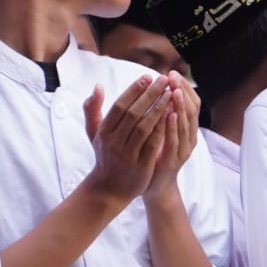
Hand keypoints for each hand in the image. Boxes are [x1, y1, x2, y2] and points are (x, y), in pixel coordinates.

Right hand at [83, 75, 170, 201]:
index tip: (148, 77)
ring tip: (170, 93)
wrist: (108, 189)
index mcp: (104, 132)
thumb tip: (97, 85)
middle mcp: (114, 142)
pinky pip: (153, 143)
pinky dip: (163, 128)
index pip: (120, 106)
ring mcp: (127, 154)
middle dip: (150, 94)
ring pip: (144, 127)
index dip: (134, 90)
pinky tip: (172, 114)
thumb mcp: (95, 133)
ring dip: (158, 108)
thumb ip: (93, 109)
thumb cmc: (105, 155)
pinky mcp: (140, 165)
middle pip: (133, 113)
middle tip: (163, 79)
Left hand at [143, 72, 201, 202]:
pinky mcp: (173, 160)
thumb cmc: (154, 154)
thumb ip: (162, 111)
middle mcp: (189, 137)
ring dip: (180, 106)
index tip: (172, 72)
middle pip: (192, 110)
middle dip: (182, 91)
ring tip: (173, 91)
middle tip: (173, 77)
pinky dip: (173, 127)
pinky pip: (175, 141)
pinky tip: (168, 115)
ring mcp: (183, 149)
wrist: (153, 186)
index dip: (184, 87)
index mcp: (187, 128)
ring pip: (186, 124)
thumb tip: (161, 87)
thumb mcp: (160, 130)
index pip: (191, 102)